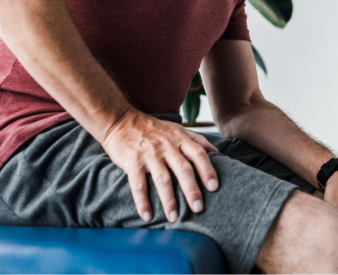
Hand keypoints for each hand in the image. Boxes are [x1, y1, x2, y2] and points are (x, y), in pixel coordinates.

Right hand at [101, 110, 218, 222]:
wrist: (120, 120)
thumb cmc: (152, 128)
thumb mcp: (177, 128)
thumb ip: (197, 139)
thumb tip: (217, 152)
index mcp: (179, 139)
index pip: (198, 154)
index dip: (207, 170)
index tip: (214, 187)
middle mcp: (166, 146)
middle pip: (183, 169)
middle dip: (192, 190)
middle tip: (198, 208)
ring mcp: (149, 154)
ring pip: (162, 179)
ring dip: (169, 200)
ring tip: (174, 218)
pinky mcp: (132, 162)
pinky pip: (138, 184)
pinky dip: (142, 201)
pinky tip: (147, 215)